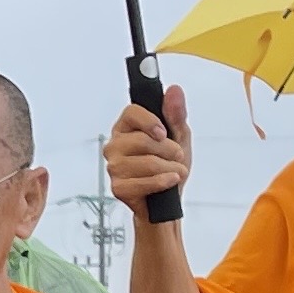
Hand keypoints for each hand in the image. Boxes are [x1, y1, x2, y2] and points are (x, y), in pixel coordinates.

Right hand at [104, 86, 191, 209]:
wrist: (167, 202)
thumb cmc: (169, 166)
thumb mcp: (179, 136)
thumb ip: (176, 114)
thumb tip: (174, 90)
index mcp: (126, 128)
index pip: (131, 112)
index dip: (150, 121)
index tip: (164, 133)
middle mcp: (115, 145)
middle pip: (142, 140)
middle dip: (168, 150)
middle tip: (177, 156)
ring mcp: (114, 167)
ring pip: (147, 162)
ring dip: (169, 168)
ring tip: (174, 172)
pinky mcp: (118, 188)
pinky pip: (144, 182)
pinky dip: (163, 182)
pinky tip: (169, 182)